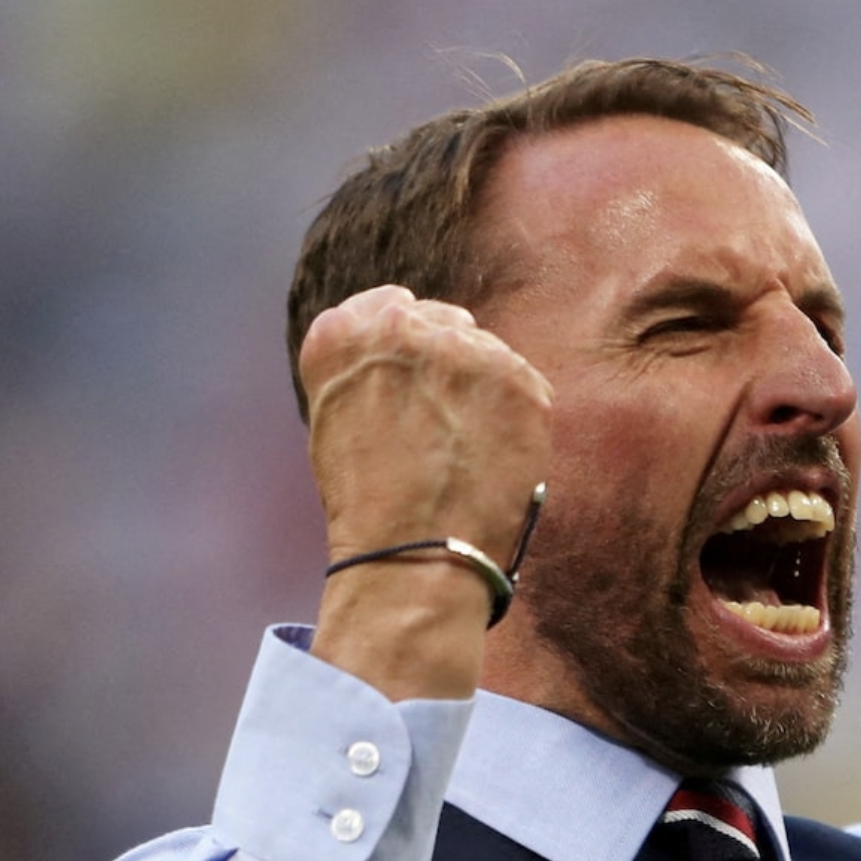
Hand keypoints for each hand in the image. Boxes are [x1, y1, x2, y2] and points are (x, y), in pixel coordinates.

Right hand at [303, 284, 551, 567]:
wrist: (413, 555)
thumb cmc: (367, 504)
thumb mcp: (335, 419)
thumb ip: (366, 369)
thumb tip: (407, 358)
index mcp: (344, 333)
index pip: (389, 306)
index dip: (409, 345)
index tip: (416, 372)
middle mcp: (403, 327)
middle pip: (445, 323)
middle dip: (450, 364)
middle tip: (448, 421)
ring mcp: (466, 350)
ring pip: (488, 353)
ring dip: (485, 390)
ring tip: (467, 450)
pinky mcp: (519, 380)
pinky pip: (525, 386)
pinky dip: (517, 418)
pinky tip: (495, 458)